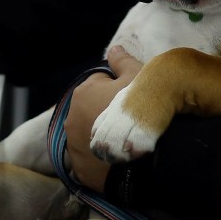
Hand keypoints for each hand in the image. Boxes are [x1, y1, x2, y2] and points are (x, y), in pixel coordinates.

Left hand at [64, 46, 144, 192]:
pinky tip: (120, 161)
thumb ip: (122, 61)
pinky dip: (102, 161)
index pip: (99, 86)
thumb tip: (113, 48)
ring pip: (89, 136)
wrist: (149, 155)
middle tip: (131, 123)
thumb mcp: (138, 76)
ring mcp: (73, 147)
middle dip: (106, 114)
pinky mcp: (80, 170)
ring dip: (103, 138)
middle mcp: (70, 119)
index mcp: (82, 93)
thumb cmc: (142, 107)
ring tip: (126, 143)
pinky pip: (91, 161)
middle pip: (91, 112)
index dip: (118, 91)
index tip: (133, 101)